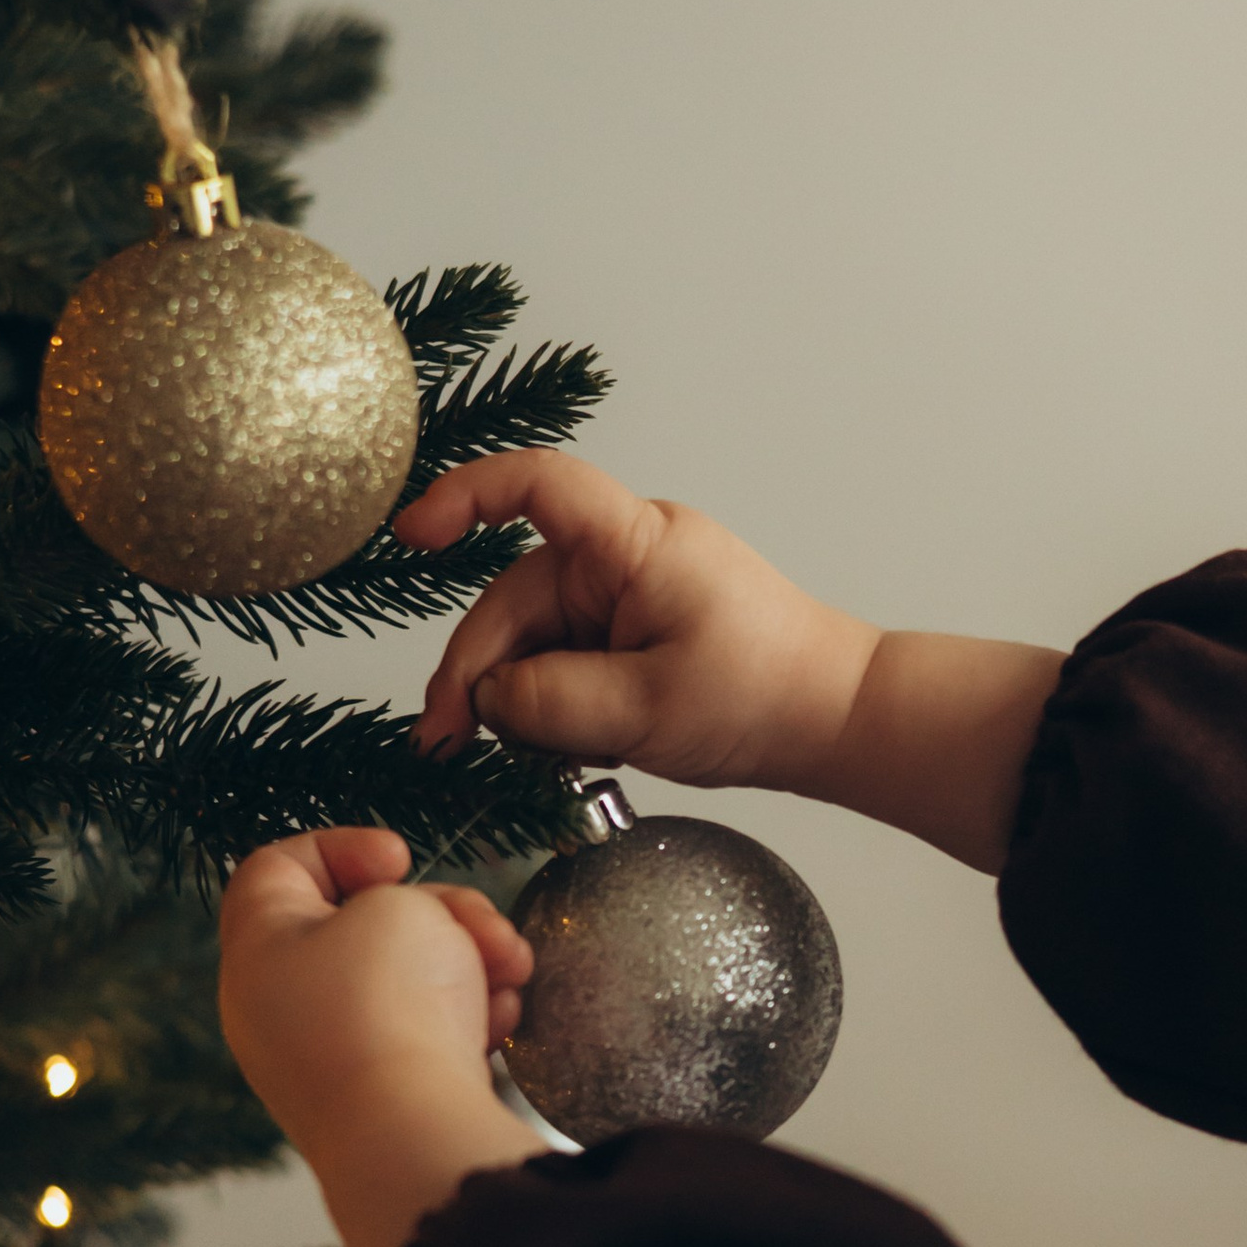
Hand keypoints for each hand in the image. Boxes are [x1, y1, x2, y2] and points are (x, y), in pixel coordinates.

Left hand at [219, 830, 543, 1246]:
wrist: (412, 1135)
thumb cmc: (388, 1007)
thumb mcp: (396, 906)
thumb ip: (398, 899)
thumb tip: (417, 937)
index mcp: (257, 951)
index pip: (275, 867)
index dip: (343, 845)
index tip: (401, 860)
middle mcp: (278, 1009)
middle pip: (358, 926)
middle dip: (438, 912)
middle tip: (480, 923)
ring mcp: (325, 1061)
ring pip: (403, 981)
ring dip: (468, 961)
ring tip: (509, 970)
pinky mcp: (374, 1102)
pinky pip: (421, 1037)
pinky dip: (464, 1019)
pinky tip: (499, 1022)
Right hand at [400, 452, 878, 788]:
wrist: (835, 721)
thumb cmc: (764, 697)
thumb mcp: (646, 711)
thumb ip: (549, 702)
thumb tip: (484, 698)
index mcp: (636, 543)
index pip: (536, 485)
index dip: (463, 497)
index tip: (411, 536)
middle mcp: (625, 556)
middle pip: (516, 596)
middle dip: (479, 672)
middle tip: (446, 745)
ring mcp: (629, 594)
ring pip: (536, 639)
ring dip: (522, 700)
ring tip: (538, 761)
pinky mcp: (633, 631)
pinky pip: (566, 659)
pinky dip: (557, 705)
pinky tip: (574, 750)